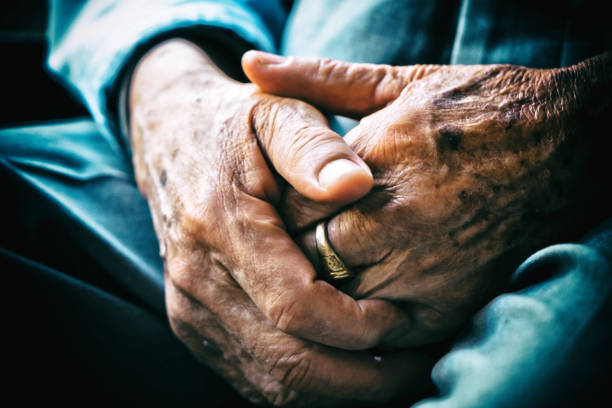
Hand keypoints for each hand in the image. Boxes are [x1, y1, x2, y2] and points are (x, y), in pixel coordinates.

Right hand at [129, 39, 430, 404]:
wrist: (171, 141)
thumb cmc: (236, 127)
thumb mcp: (276, 114)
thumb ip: (313, 148)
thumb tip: (357, 185)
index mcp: (219, 226)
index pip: (296, 307)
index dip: (358, 327)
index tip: (405, 319)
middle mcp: (196, 280)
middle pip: (287, 363)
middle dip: (362, 378)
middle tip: (420, 365)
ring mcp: (189, 310)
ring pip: (272, 384)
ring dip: (339, 391)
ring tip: (394, 374)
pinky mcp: (193, 325)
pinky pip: (254, 379)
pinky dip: (307, 386)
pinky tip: (347, 369)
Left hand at [243, 51, 611, 346]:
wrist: (565, 144)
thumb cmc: (476, 108)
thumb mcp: (397, 82)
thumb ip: (318, 78)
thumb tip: (253, 65)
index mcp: (374, 162)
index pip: (293, 210)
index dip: (282, 215)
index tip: (288, 211)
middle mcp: (395, 218)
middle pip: (311, 258)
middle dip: (298, 254)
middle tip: (301, 245)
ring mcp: (425, 266)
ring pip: (340, 299)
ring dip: (327, 287)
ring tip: (330, 267)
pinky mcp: (451, 302)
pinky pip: (384, 330)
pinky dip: (364, 319)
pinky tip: (365, 294)